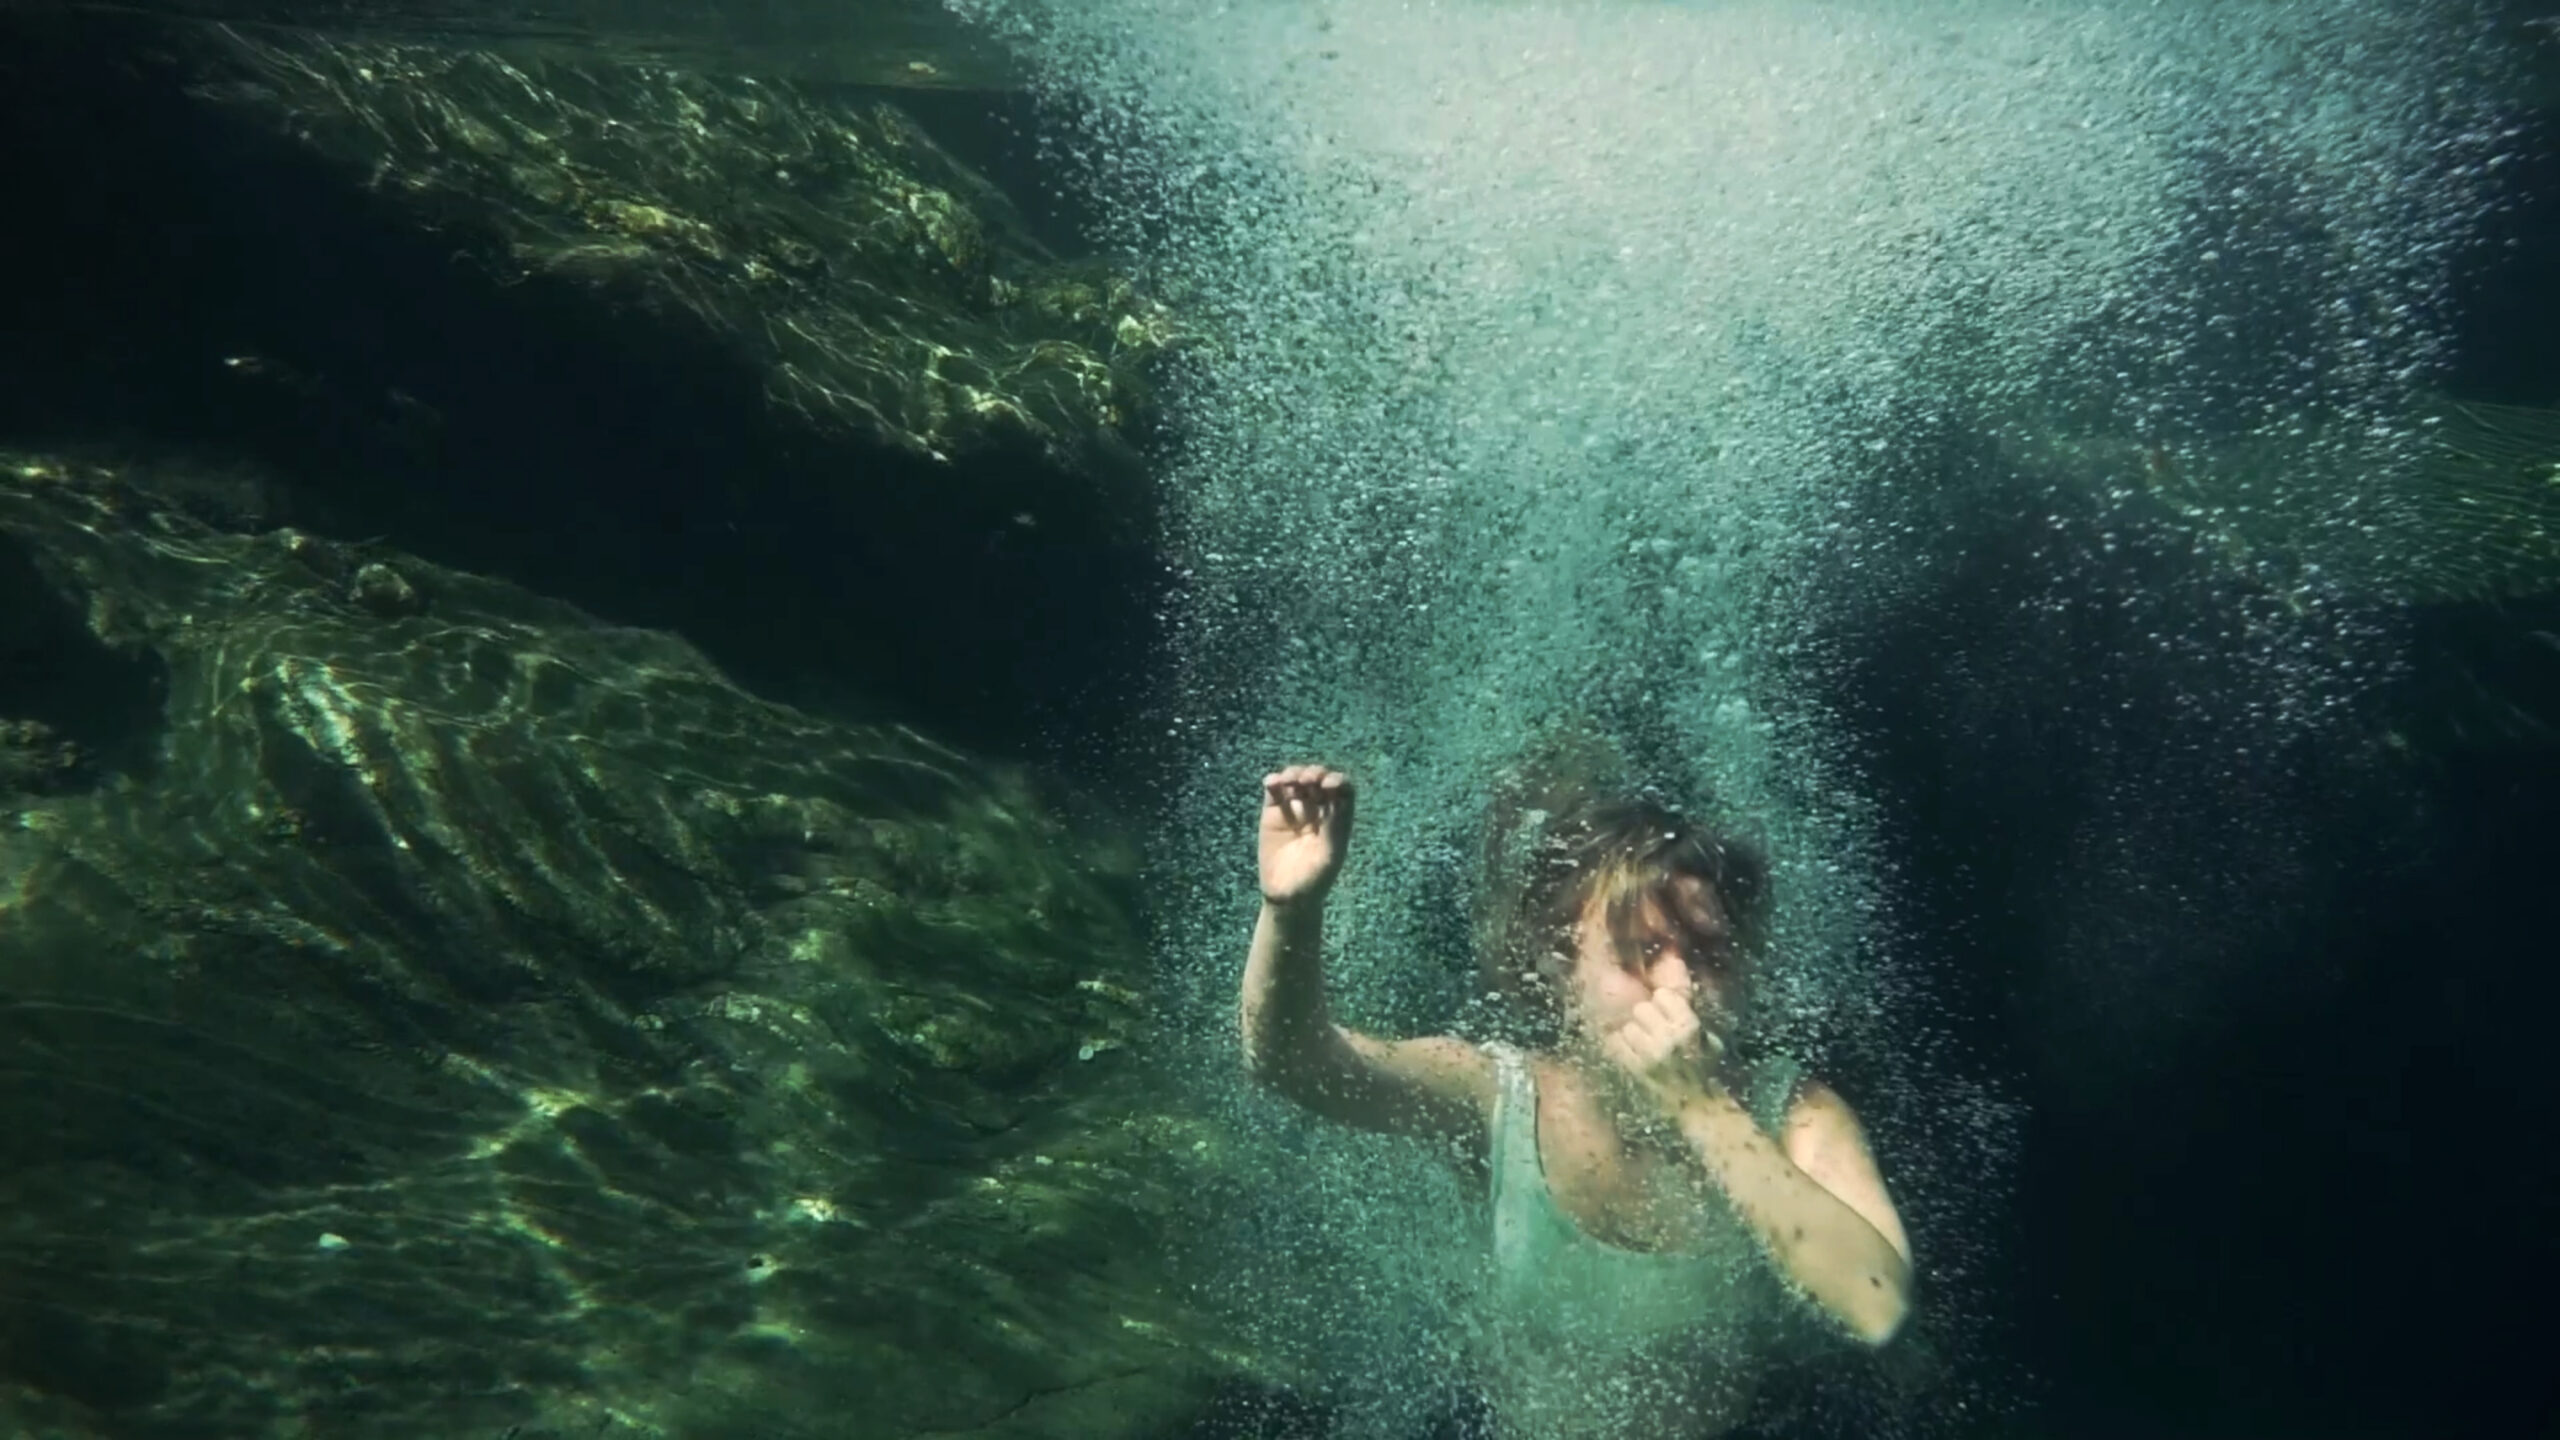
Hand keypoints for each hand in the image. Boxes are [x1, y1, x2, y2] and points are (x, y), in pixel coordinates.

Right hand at [1259, 765, 1353, 906]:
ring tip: (1289, 780)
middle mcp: (1318, 809)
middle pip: (1319, 780)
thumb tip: (1336, 795)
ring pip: (1296, 781)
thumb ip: (1334, 827)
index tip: (1329, 784)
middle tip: (1308, 780)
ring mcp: (1294, 809)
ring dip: (1294, 773)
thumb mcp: (1330, 855)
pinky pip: (1274, 791)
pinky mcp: (1273, 814)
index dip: (1337, 780)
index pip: (1342, 789)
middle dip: (1315, 774)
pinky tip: (1272, 783)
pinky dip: (1273, 781)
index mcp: (1338, 818)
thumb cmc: (1315, 881)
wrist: (1286, 898)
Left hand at [1600, 986, 1725, 1111]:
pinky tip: (1636, 1054)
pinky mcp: (1634, 1069)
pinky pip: (1617, 1044)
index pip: (1663, 994)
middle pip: (1641, 1008)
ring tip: (1647, 1044)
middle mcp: (1668, 1039)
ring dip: (1634, 1033)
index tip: (1668, 1012)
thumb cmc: (1705, 1066)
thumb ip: (1689, 1006)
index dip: (1664, 1002)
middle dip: (1647, 1017)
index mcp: (1689, 1027)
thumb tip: (1673, 962)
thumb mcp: (1708, 1035)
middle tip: (1655, 1030)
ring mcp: (1649, 1055)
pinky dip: (1624, 1047)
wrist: (1698, 1103)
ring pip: (1628, 1026)